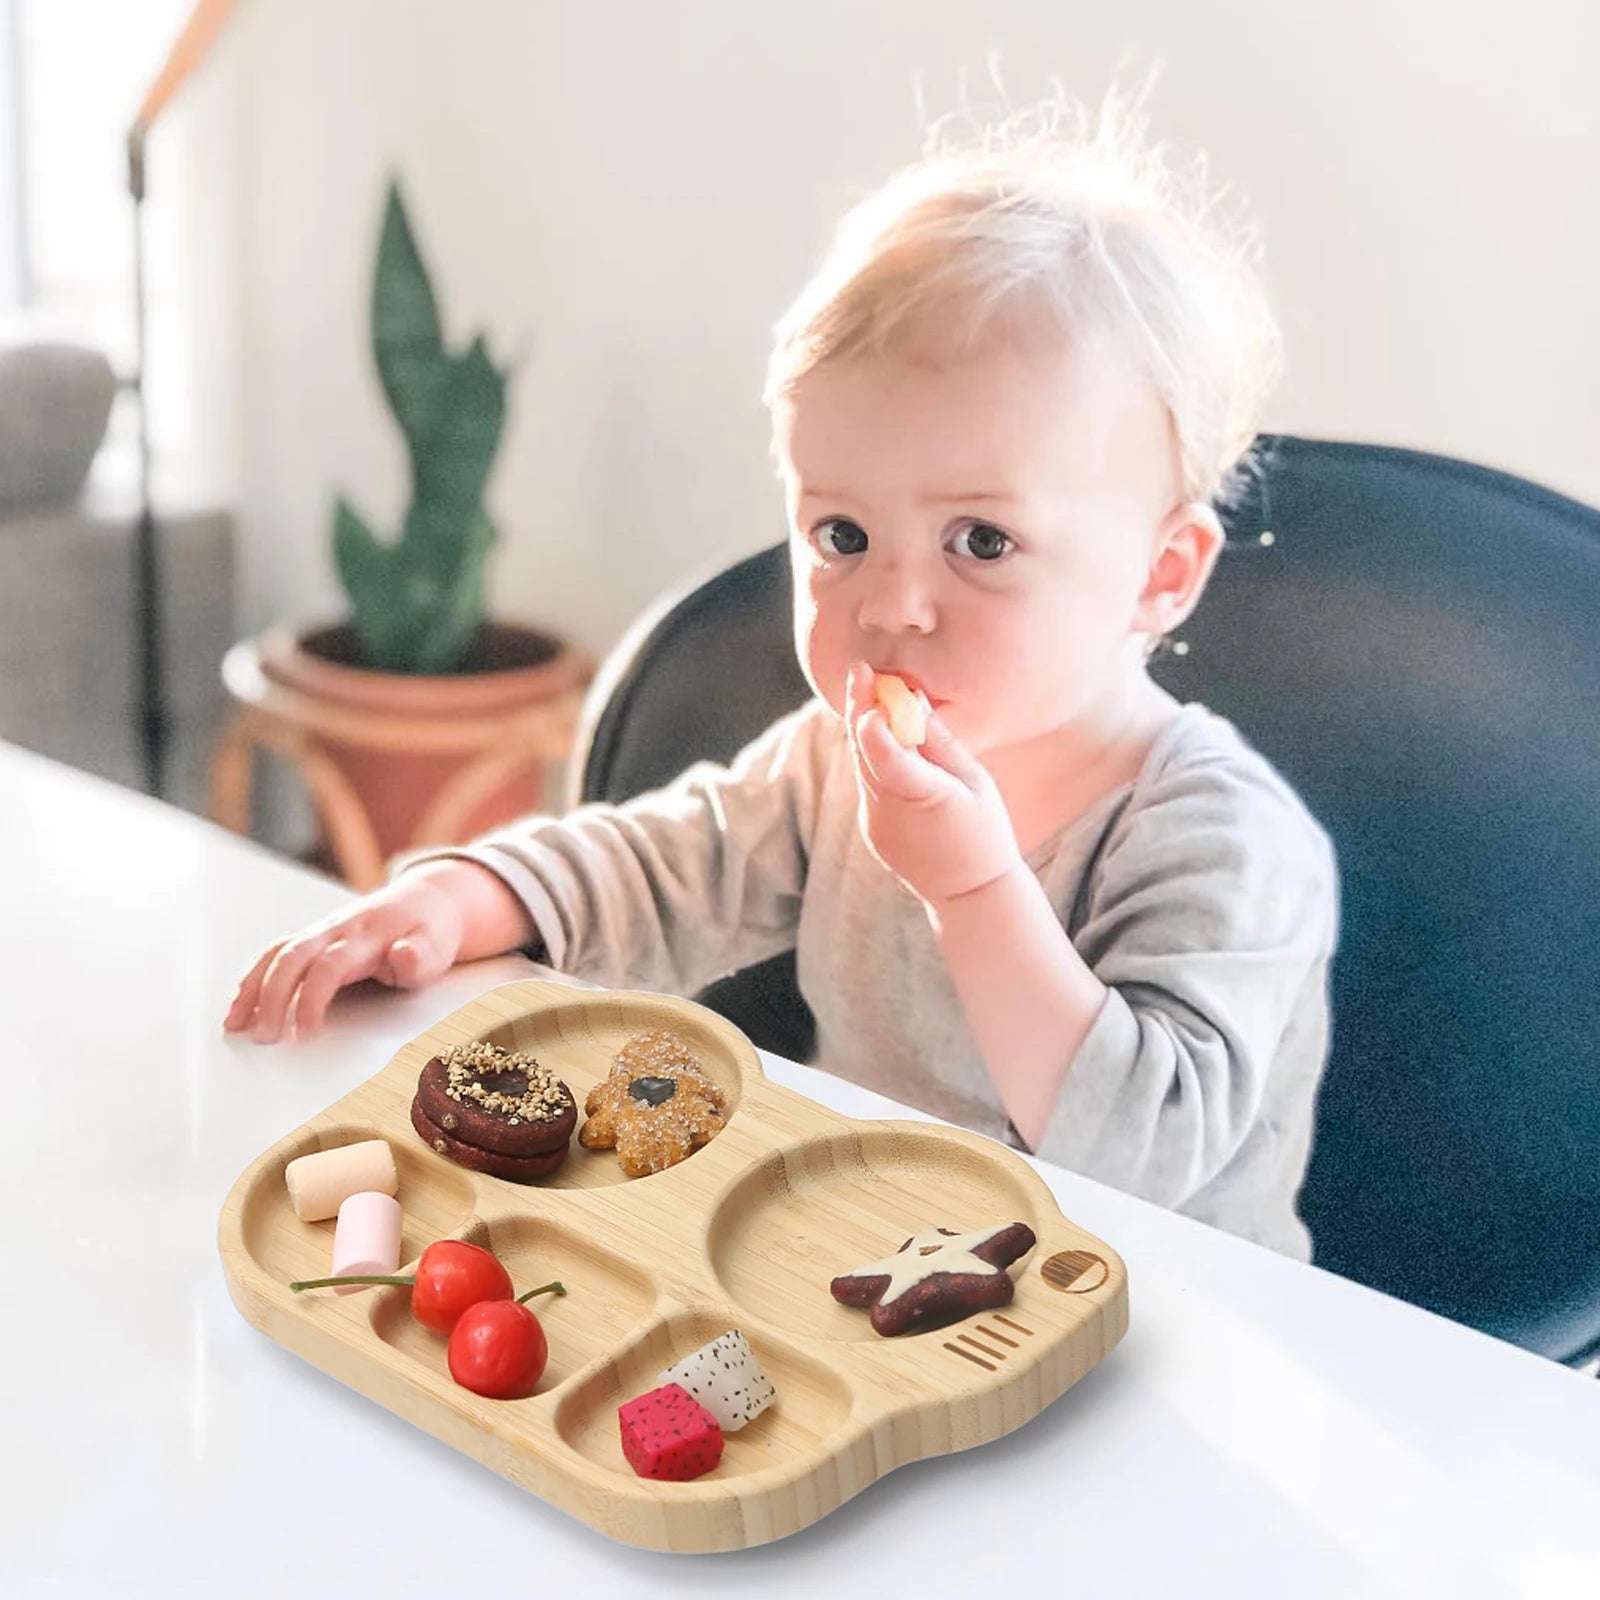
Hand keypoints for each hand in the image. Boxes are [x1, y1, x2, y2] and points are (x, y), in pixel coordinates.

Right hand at [225, 864, 477, 1041]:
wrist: (428, 900)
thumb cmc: (431, 931)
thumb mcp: (438, 946)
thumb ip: (421, 955)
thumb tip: (403, 954)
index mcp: (367, 936)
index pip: (330, 967)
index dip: (313, 999)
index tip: (304, 1034)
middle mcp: (337, 930)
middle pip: (292, 957)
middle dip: (271, 997)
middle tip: (262, 1037)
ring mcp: (321, 931)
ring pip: (276, 953)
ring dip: (252, 988)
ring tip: (234, 1025)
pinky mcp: (313, 937)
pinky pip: (275, 953)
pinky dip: (253, 978)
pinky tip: (240, 1006)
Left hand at [844, 662, 1021, 905]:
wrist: (970, 893)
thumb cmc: (984, 832)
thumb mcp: (975, 783)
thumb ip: (941, 743)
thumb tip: (914, 702)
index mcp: (927, 799)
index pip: (888, 759)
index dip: (873, 722)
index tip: (869, 686)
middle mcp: (893, 813)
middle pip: (865, 753)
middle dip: (861, 707)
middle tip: (860, 670)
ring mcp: (876, 824)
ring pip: (861, 766)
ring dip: (863, 730)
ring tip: (869, 692)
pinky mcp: (871, 831)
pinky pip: (867, 785)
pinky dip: (871, 758)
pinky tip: (880, 735)